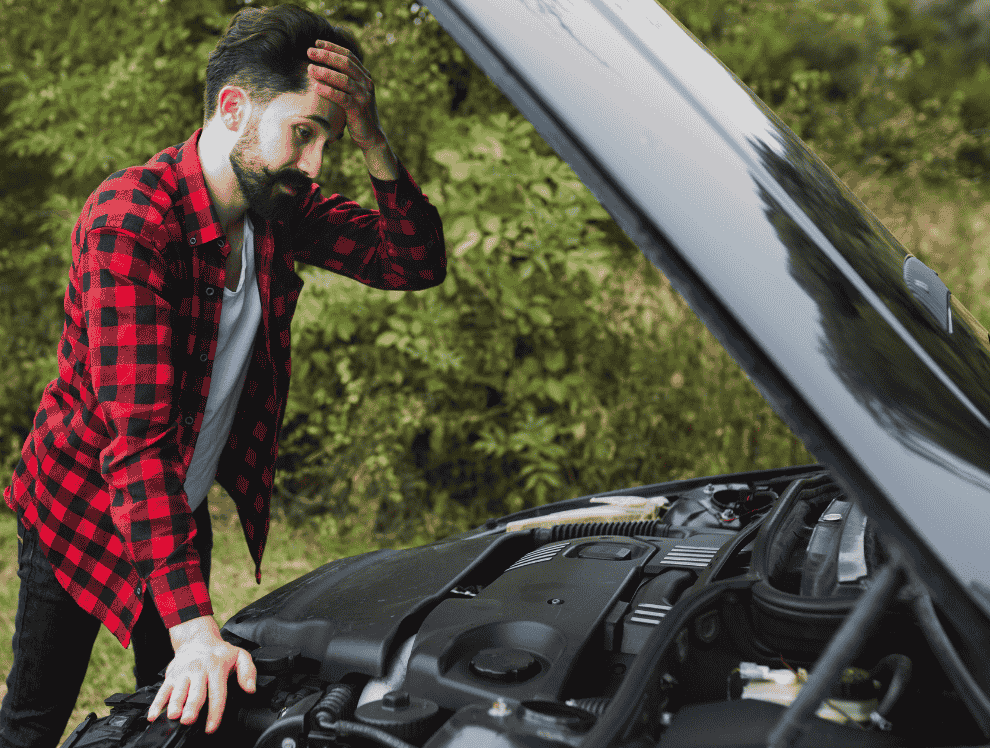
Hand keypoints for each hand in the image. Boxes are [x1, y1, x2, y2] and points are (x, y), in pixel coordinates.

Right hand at [146, 616, 255, 733]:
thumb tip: (250, 689)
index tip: (210, 727)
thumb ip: (248, 672)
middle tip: (188, 719)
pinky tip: (153, 716)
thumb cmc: (220, 653)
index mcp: (216, 668)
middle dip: (191, 707)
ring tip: (173, 716)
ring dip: (174, 704)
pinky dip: (156, 704)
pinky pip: (162, 691)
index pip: (217, 693)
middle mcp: (198, 670)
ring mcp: (183, 673)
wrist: (197, 639)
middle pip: (195, 692)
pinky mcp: (171, 676)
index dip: (214, 712)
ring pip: (177, 691)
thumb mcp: (240, 656)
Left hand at [307, 40, 385, 151]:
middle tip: (309, 52)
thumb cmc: (356, 112)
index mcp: (365, 76)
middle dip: (326, 56)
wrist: (370, 135)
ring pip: (344, 79)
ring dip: (325, 72)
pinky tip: (316, 87)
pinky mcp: (358, 109)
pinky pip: (342, 98)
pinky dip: (328, 91)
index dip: (332, 47)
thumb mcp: (352, 92)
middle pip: (346, 64)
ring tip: (310, 69)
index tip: (317, 43)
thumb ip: (343, 79)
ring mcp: (363, 96)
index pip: (349, 56)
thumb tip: (321, 65)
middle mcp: (366, 83)